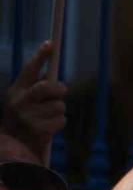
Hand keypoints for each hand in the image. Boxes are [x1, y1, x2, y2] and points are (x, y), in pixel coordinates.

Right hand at [3, 43, 66, 159]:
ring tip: (47, 117)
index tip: (51, 44)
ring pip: (58, 106)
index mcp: (16, 90)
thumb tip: (52, 75)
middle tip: (61, 92)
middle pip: (48, 87)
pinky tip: (48, 128)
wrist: (13, 146)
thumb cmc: (24, 119)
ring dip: (59, 111)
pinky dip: (58, 124)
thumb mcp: (24, 101)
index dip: (41, 56)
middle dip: (59, 89)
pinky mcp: (37, 130)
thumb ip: (36, 88)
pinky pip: (60, 120)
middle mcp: (19, 101)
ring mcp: (27, 116)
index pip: (29, 69)